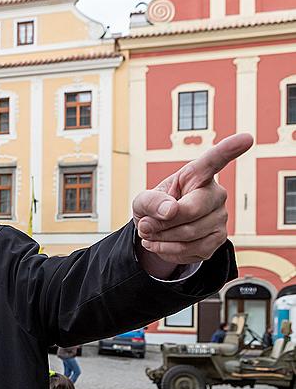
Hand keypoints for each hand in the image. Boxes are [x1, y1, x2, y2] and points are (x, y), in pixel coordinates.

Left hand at [132, 133, 252, 273]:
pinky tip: (162, 243)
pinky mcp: (218, 240)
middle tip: (145, 225)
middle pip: (190, 210)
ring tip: (151, 233)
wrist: (158, 231)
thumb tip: (170, 211)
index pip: (214, 160)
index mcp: (197, 176)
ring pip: (189, 234)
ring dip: (161, 238)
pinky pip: (191, 250)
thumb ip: (150, 202)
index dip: (229, 149)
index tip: (246, 138)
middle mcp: (216, 195)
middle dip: (161, 222)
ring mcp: (220, 218)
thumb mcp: (142, 201)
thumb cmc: (154, 208)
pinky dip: (168, 250)